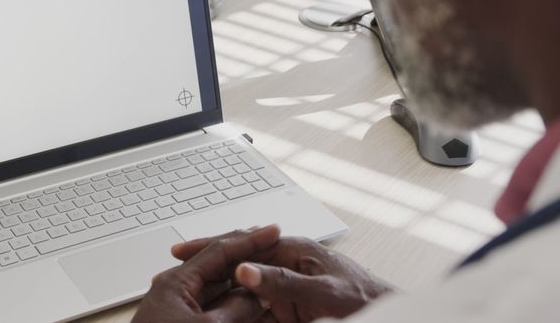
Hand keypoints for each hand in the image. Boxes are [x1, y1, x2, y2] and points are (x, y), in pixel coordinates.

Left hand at [133, 225, 281, 322]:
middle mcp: (176, 293)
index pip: (218, 252)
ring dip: (244, 291)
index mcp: (176, 283)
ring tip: (270, 287)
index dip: (250, 241)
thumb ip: (237, 309)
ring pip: (219, 293)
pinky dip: (234, 309)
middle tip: (275, 255)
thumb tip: (258, 296)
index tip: (273, 232)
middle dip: (248, 265)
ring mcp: (178, 312)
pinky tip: (252, 311)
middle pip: (219, 270)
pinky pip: (213, 313)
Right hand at [172, 234, 391, 321]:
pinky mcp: (288, 312)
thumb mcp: (324, 292)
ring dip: (217, 294)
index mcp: (294, 250)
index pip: (244, 245)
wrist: (386, 317)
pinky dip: (235, 314)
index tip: (184, 252)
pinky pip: (254, 312)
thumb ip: (284, 282)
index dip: (212, 247)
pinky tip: (218, 316)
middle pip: (237, 263)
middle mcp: (286, 266)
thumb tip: (245, 269)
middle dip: (206, 267)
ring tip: (189, 297)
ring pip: (241, 289)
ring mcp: (285, 290)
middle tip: (173, 270)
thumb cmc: (366, 300)